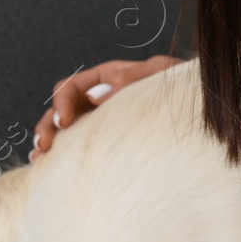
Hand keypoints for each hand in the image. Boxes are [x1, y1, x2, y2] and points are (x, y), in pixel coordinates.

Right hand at [31, 55, 182, 161]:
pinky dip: (60, 157)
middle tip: (44, 145)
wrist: (200, 110)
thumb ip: (133, 77)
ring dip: (47, 141)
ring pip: (63, 131)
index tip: (64, 121)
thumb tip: (97, 95)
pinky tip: (50, 168)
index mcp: (108, 78)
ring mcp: (101, 124)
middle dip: (47, 125)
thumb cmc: (182, 88)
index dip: (62, 102)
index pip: (72, 86)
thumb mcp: (161, 73)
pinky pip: (77, 149)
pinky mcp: (106, 145)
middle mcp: (99, 101)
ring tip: (40, 156)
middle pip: (59, 110)